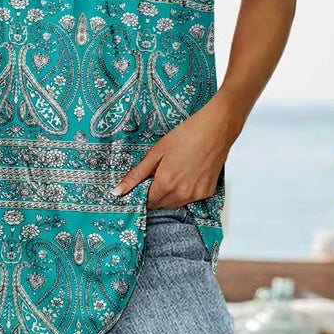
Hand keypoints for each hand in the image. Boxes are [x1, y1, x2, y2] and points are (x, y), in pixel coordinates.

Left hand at [111, 96, 242, 209]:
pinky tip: (186, 174)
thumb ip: (137, 174)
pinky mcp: (208, 192)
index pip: (147, 202)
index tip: (141, 185)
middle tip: (156, 176)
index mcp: (166, 183)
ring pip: (175, 204)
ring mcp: (196, 195)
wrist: (216, 129)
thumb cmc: (185, 135)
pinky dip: (184, 192)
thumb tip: (117, 191)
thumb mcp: (156, 152)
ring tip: (172, 172)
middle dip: (154, 194)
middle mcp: (182, 194)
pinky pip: (190, 199)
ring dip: (169, 195)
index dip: (142, 194)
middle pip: (160, 205)